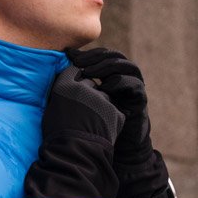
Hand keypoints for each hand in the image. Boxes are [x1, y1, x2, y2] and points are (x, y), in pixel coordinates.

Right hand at [23, 66, 125, 197]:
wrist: (73, 157)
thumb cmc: (56, 137)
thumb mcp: (51, 111)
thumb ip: (61, 94)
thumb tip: (66, 86)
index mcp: (65, 86)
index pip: (73, 70)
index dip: (75, 79)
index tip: (74, 88)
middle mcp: (84, 88)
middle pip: (90, 83)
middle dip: (88, 93)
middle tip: (82, 112)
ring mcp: (102, 99)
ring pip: (104, 96)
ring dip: (100, 106)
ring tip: (91, 125)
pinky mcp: (115, 112)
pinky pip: (113, 111)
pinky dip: (109, 120)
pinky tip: (100, 131)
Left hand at [65, 47, 148, 161]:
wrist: (116, 143)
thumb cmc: (97, 120)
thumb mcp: (85, 99)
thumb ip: (77, 84)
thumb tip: (57, 72)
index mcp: (112, 73)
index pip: (101, 55)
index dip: (87, 53)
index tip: (69, 56)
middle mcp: (125, 76)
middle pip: (114, 56)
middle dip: (95, 57)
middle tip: (78, 63)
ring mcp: (135, 86)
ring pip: (126, 66)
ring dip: (106, 67)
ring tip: (88, 73)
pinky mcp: (140, 98)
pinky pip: (134, 84)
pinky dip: (120, 83)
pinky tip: (104, 87)